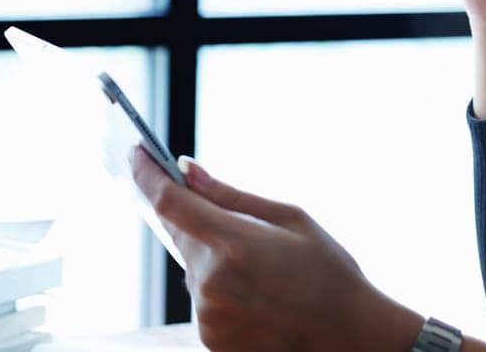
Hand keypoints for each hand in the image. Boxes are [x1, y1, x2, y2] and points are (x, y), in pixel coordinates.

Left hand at [128, 145, 416, 351]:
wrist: (350, 337)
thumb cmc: (329, 273)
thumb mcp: (291, 220)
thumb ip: (232, 196)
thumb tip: (188, 169)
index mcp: (234, 245)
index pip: (170, 203)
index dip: (147, 174)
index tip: (136, 152)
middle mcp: (212, 283)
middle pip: (183, 235)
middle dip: (202, 222)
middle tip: (243, 228)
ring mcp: (208, 317)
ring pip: (195, 268)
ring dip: (215, 258)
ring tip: (265, 271)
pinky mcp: (210, 340)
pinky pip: (204, 298)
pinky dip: (222, 287)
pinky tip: (259, 293)